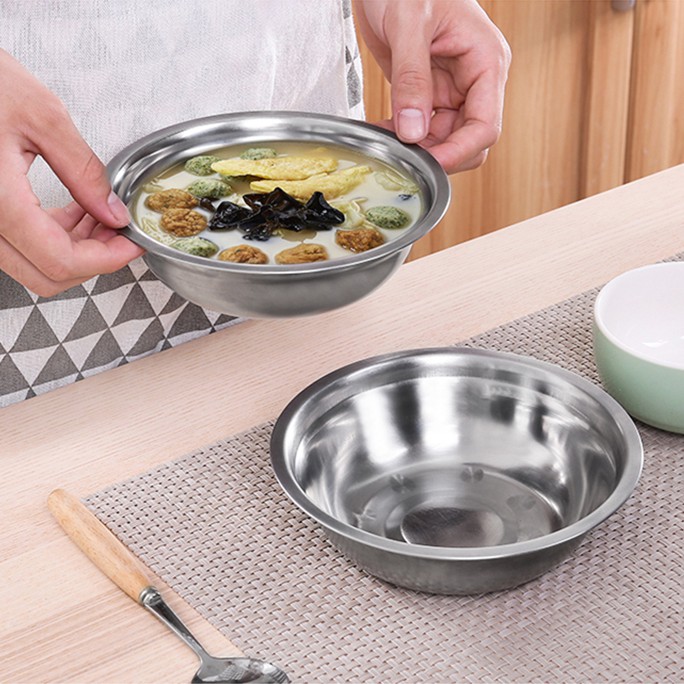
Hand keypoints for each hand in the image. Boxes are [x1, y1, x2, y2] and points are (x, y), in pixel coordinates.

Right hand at [0, 49, 142, 296]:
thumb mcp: (42, 117)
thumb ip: (83, 171)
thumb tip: (114, 213)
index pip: (60, 260)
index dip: (106, 259)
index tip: (131, 242)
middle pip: (46, 275)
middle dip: (93, 259)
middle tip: (120, 232)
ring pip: (32, 265)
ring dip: (75, 249)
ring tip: (102, 216)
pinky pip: (17, 245)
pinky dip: (52, 237)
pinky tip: (75, 211)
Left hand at [353, 0, 510, 173]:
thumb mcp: (410, 26)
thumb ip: (412, 79)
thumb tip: (413, 130)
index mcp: (485, 62)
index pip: (485, 125)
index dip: (460, 151)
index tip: (430, 164)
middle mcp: (472, 81)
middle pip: (467, 140)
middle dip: (438, 154)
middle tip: (404, 158)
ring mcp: (450, 89)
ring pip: (443, 140)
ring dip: (416, 148)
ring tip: (385, 142)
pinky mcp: (427, 93)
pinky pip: (421, 128)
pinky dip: (401, 136)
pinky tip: (381, 133)